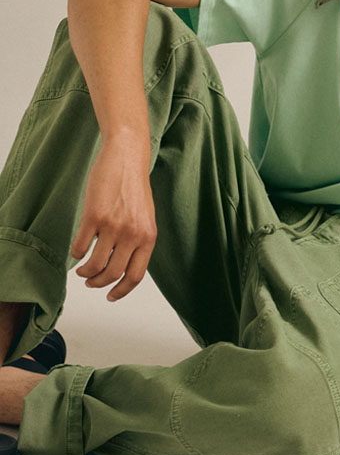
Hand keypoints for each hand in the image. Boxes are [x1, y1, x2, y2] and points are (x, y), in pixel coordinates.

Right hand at [70, 136, 156, 301]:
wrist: (126, 158)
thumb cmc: (134, 186)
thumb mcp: (145, 217)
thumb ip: (138, 240)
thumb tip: (123, 266)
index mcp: (148, 237)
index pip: (135, 276)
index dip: (122, 291)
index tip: (111, 296)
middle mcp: (132, 234)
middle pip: (113, 274)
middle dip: (99, 284)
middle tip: (91, 282)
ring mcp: (113, 226)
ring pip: (94, 265)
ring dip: (85, 273)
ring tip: (82, 271)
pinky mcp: (93, 217)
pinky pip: (80, 247)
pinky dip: (76, 255)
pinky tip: (76, 252)